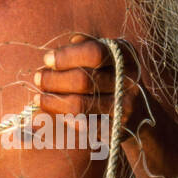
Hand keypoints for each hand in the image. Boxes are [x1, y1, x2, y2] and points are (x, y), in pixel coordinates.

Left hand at [32, 33, 149, 132]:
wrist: (139, 112)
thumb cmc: (111, 76)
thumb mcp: (104, 56)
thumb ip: (83, 47)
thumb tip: (55, 56)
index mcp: (125, 56)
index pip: (94, 53)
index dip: (66, 56)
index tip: (47, 60)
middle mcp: (128, 81)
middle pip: (84, 80)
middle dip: (53, 80)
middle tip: (38, 78)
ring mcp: (124, 108)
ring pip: (80, 106)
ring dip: (52, 101)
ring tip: (38, 97)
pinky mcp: (115, 130)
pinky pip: (82, 125)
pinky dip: (62, 117)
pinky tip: (51, 111)